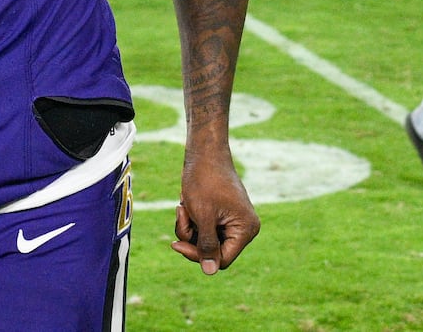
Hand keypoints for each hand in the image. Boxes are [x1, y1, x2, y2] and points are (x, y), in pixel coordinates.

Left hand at [171, 150, 259, 274]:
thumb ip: (206, 245)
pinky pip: (203, 228)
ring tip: (183, 205)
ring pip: (204, 240)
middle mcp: (243, 228)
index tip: (176, 244)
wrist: (203, 152)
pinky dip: (191, 219)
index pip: (222, 259)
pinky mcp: (221, 214)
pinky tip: (186, 203)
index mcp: (245, 230)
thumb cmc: (204, 181)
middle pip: (212, 250)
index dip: (198, 255)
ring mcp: (232, 221)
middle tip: (181, 214)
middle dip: (191, 236)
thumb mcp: (203, 216)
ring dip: (188, 226)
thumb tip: (210, 271)